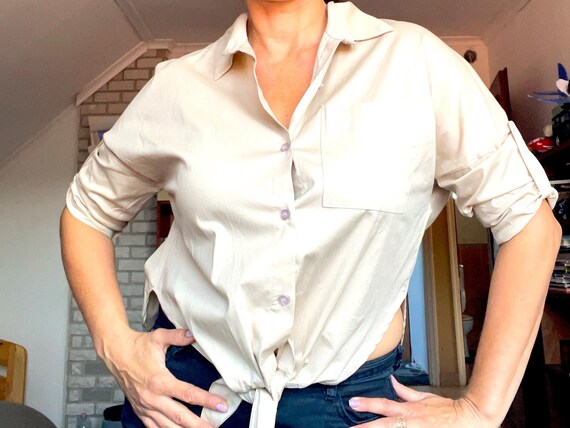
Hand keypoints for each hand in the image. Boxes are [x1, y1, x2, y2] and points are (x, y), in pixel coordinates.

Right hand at [100, 327, 227, 427]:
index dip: (207, 400)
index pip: (188, 394)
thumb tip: (194, 335)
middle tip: (215, 427)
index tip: (221, 405)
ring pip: (167, 426)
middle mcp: (152, 397)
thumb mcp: (159, 337)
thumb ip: (178, 336)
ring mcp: (145, 406)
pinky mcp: (139, 410)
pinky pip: (153, 427)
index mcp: (159, 380)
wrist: (115, 353)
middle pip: (180, 417)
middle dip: (199, 424)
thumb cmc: (138, 346)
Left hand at [349, 376, 493, 426]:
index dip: (367, 404)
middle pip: (383, 425)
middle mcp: (410, 422)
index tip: (352, 402)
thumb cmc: (447, 410)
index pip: (384, 405)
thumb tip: (391, 381)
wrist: (469, 418)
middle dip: (366, 427)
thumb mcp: (425, 398)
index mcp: (409, 410)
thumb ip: (405, 392)